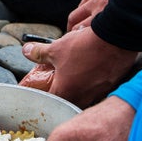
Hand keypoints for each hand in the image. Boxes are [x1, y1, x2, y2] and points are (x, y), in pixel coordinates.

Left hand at [20, 25, 137, 106]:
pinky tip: (91, 71)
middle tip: (57, 81)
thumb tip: (26, 51)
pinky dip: (93, 82)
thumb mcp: (56, 48)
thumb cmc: (84, 46)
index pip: (50, 101)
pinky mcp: (112, 85)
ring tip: (74, 75)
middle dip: (61, 91)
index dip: (43, 95)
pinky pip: (99, 88)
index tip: (41, 90)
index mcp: (67, 92)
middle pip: (68, 100)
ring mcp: (99, 92)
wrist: (115, 39)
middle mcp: (84, 97)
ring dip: (78, 87)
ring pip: (85, 95)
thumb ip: (39, 53)